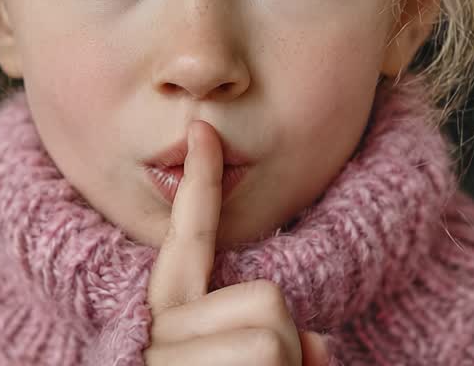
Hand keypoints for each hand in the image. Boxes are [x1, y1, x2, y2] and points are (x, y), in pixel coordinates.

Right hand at [144, 120, 328, 364]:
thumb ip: (272, 342)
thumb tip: (319, 346)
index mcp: (164, 316)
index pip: (187, 238)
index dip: (201, 180)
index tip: (204, 129)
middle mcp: (154, 329)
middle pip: (267, 298)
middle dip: (287, 344)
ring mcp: (161, 355)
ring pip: (273, 335)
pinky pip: (267, 354)